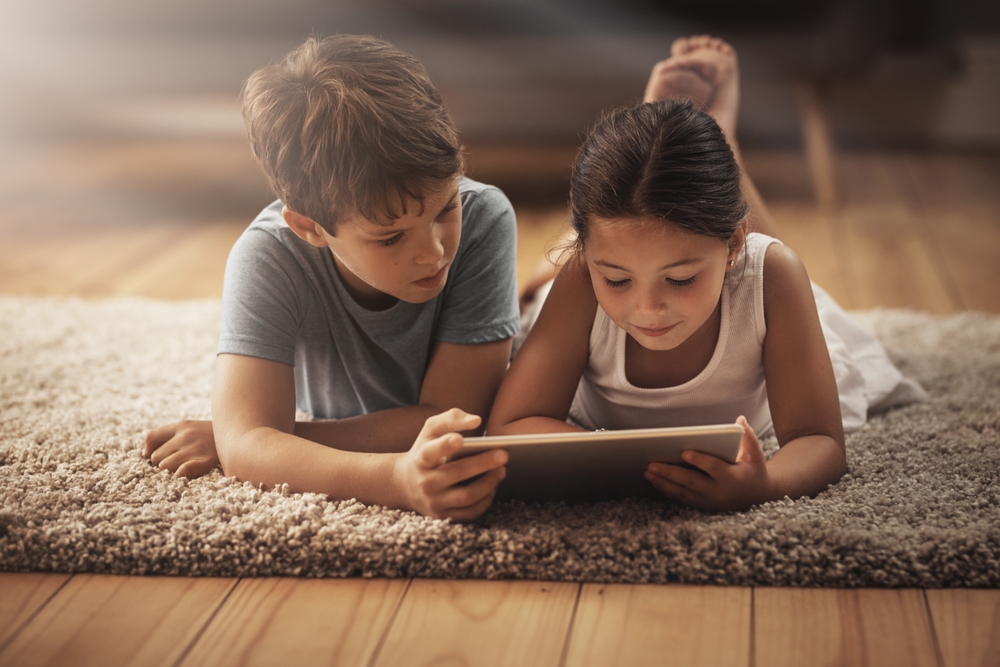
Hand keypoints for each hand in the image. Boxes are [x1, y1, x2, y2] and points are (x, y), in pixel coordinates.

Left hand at [144, 420, 219, 478]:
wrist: (241, 435)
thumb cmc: (211, 436)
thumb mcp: (190, 427)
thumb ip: (168, 435)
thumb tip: (146, 454)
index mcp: (182, 426)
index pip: (151, 439)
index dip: (149, 451)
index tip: (155, 458)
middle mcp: (186, 436)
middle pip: (156, 457)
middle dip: (162, 463)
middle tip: (175, 464)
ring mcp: (196, 448)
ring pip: (165, 466)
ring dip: (170, 471)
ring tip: (182, 470)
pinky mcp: (206, 461)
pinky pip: (183, 470)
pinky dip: (180, 473)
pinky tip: (182, 474)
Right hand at [393, 408, 507, 521]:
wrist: (405, 483)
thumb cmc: (426, 449)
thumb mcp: (431, 429)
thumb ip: (451, 418)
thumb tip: (476, 420)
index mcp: (421, 458)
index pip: (430, 452)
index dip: (444, 446)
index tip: (460, 439)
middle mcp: (425, 482)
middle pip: (456, 474)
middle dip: (482, 463)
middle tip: (504, 454)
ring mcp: (434, 502)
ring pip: (466, 496)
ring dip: (489, 483)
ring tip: (502, 469)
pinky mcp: (444, 516)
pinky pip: (469, 513)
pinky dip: (485, 501)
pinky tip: (493, 486)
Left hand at [644, 416, 774, 510]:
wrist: (757, 495)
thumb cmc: (753, 469)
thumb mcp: (755, 454)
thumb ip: (748, 437)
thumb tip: (740, 419)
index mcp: (733, 478)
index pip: (714, 468)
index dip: (699, 460)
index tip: (684, 452)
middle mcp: (719, 492)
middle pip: (692, 482)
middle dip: (670, 473)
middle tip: (651, 464)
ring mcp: (710, 502)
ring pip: (683, 492)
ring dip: (664, 483)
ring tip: (648, 472)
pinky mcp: (703, 506)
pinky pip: (682, 499)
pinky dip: (668, 491)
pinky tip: (655, 481)